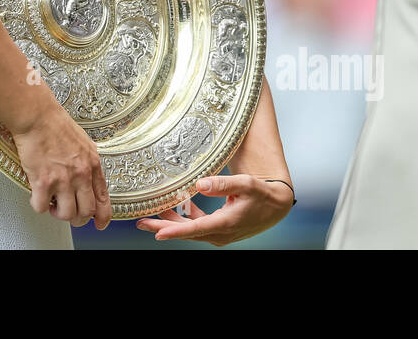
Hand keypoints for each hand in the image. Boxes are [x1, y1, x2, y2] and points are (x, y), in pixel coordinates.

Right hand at [11, 102, 112, 230]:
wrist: (37, 115)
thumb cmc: (56, 124)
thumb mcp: (84, 144)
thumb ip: (88, 164)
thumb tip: (88, 179)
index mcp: (93, 164)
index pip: (104, 200)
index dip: (102, 217)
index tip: (98, 224)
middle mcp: (81, 174)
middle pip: (86, 212)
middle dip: (77, 218)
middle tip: (67, 211)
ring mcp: (63, 179)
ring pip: (66, 214)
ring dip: (57, 213)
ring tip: (51, 203)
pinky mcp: (43, 181)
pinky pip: (41, 207)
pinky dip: (38, 205)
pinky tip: (36, 194)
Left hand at [135, 174, 293, 245]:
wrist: (276, 206)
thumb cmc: (262, 194)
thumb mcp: (246, 184)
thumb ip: (223, 184)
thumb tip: (200, 184)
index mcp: (226, 224)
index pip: (195, 229)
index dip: (175, 231)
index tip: (157, 233)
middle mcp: (220, 233)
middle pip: (186, 232)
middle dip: (163, 227)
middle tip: (141, 222)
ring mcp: (219, 233)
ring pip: (190, 229)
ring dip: (172, 221)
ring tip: (151, 213)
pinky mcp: (218, 228)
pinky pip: (197, 225)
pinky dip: (185, 217)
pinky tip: (176, 205)